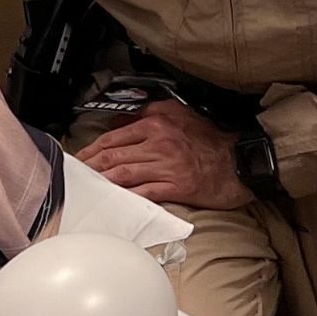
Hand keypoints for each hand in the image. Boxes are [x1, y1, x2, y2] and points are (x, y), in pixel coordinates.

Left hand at [80, 100, 250, 212]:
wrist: (240, 161)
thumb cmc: (212, 140)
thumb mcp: (180, 114)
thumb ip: (150, 113)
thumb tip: (121, 122)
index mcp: (157, 122)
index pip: (115, 135)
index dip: (93, 147)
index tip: (81, 155)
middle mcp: (158, 141)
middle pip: (113, 154)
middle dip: (89, 166)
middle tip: (75, 174)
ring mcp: (166, 165)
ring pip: (123, 173)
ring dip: (101, 181)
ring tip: (87, 187)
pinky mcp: (176, 186)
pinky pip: (144, 192)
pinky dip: (126, 197)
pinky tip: (114, 202)